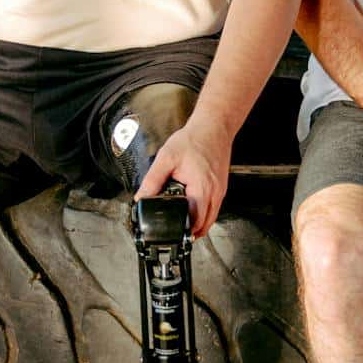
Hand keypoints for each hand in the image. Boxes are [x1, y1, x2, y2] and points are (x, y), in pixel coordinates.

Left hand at [135, 116, 231, 237]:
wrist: (214, 127)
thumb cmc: (194, 140)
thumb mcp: (167, 158)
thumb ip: (152, 180)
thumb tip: (141, 197)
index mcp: (201, 188)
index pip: (195, 221)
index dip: (184, 231)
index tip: (174, 235)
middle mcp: (214, 193)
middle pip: (206, 224)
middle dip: (192, 232)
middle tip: (178, 235)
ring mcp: (220, 191)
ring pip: (212, 218)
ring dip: (200, 225)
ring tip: (185, 227)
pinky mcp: (222, 187)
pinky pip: (215, 207)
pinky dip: (206, 214)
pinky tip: (195, 210)